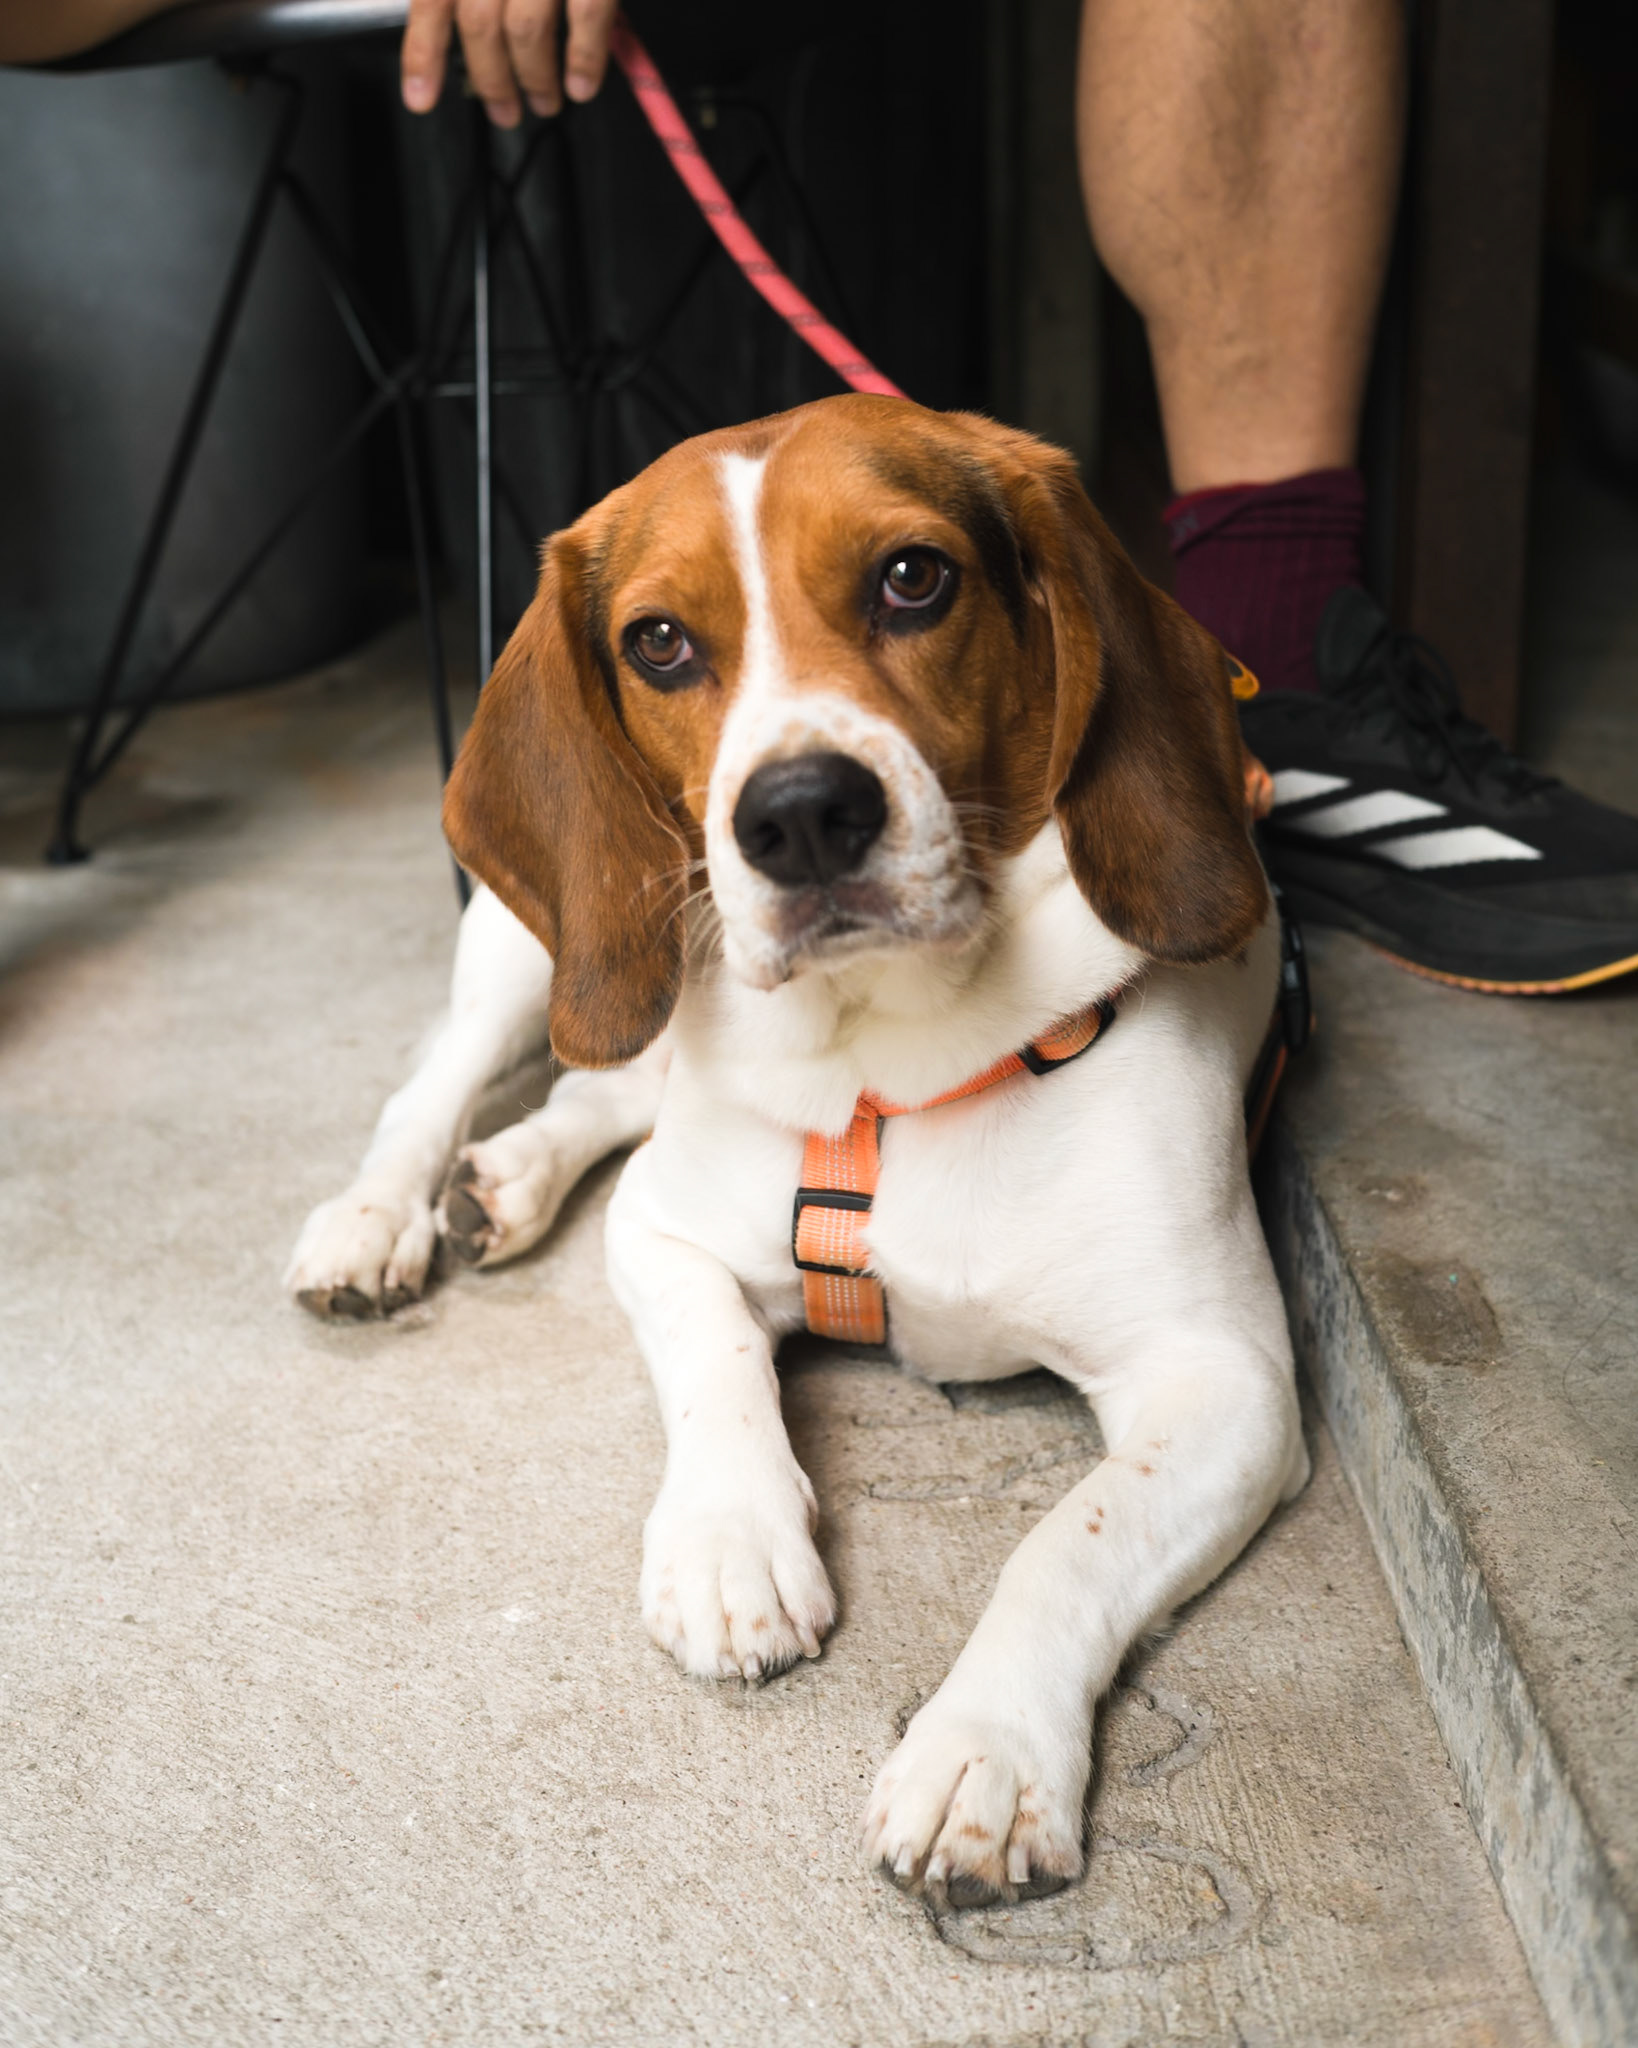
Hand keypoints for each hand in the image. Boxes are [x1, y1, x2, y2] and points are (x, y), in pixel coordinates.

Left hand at [401, 0, 620, 127]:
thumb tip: (475, 36)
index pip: (434, 1)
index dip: (423, 54)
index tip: (420, 99)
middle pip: (479, 25)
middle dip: (491, 81)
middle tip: (505, 111)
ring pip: (525, 30)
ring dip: (534, 77)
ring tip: (547, 100)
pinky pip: (586, 17)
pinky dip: (584, 59)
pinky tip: (582, 84)